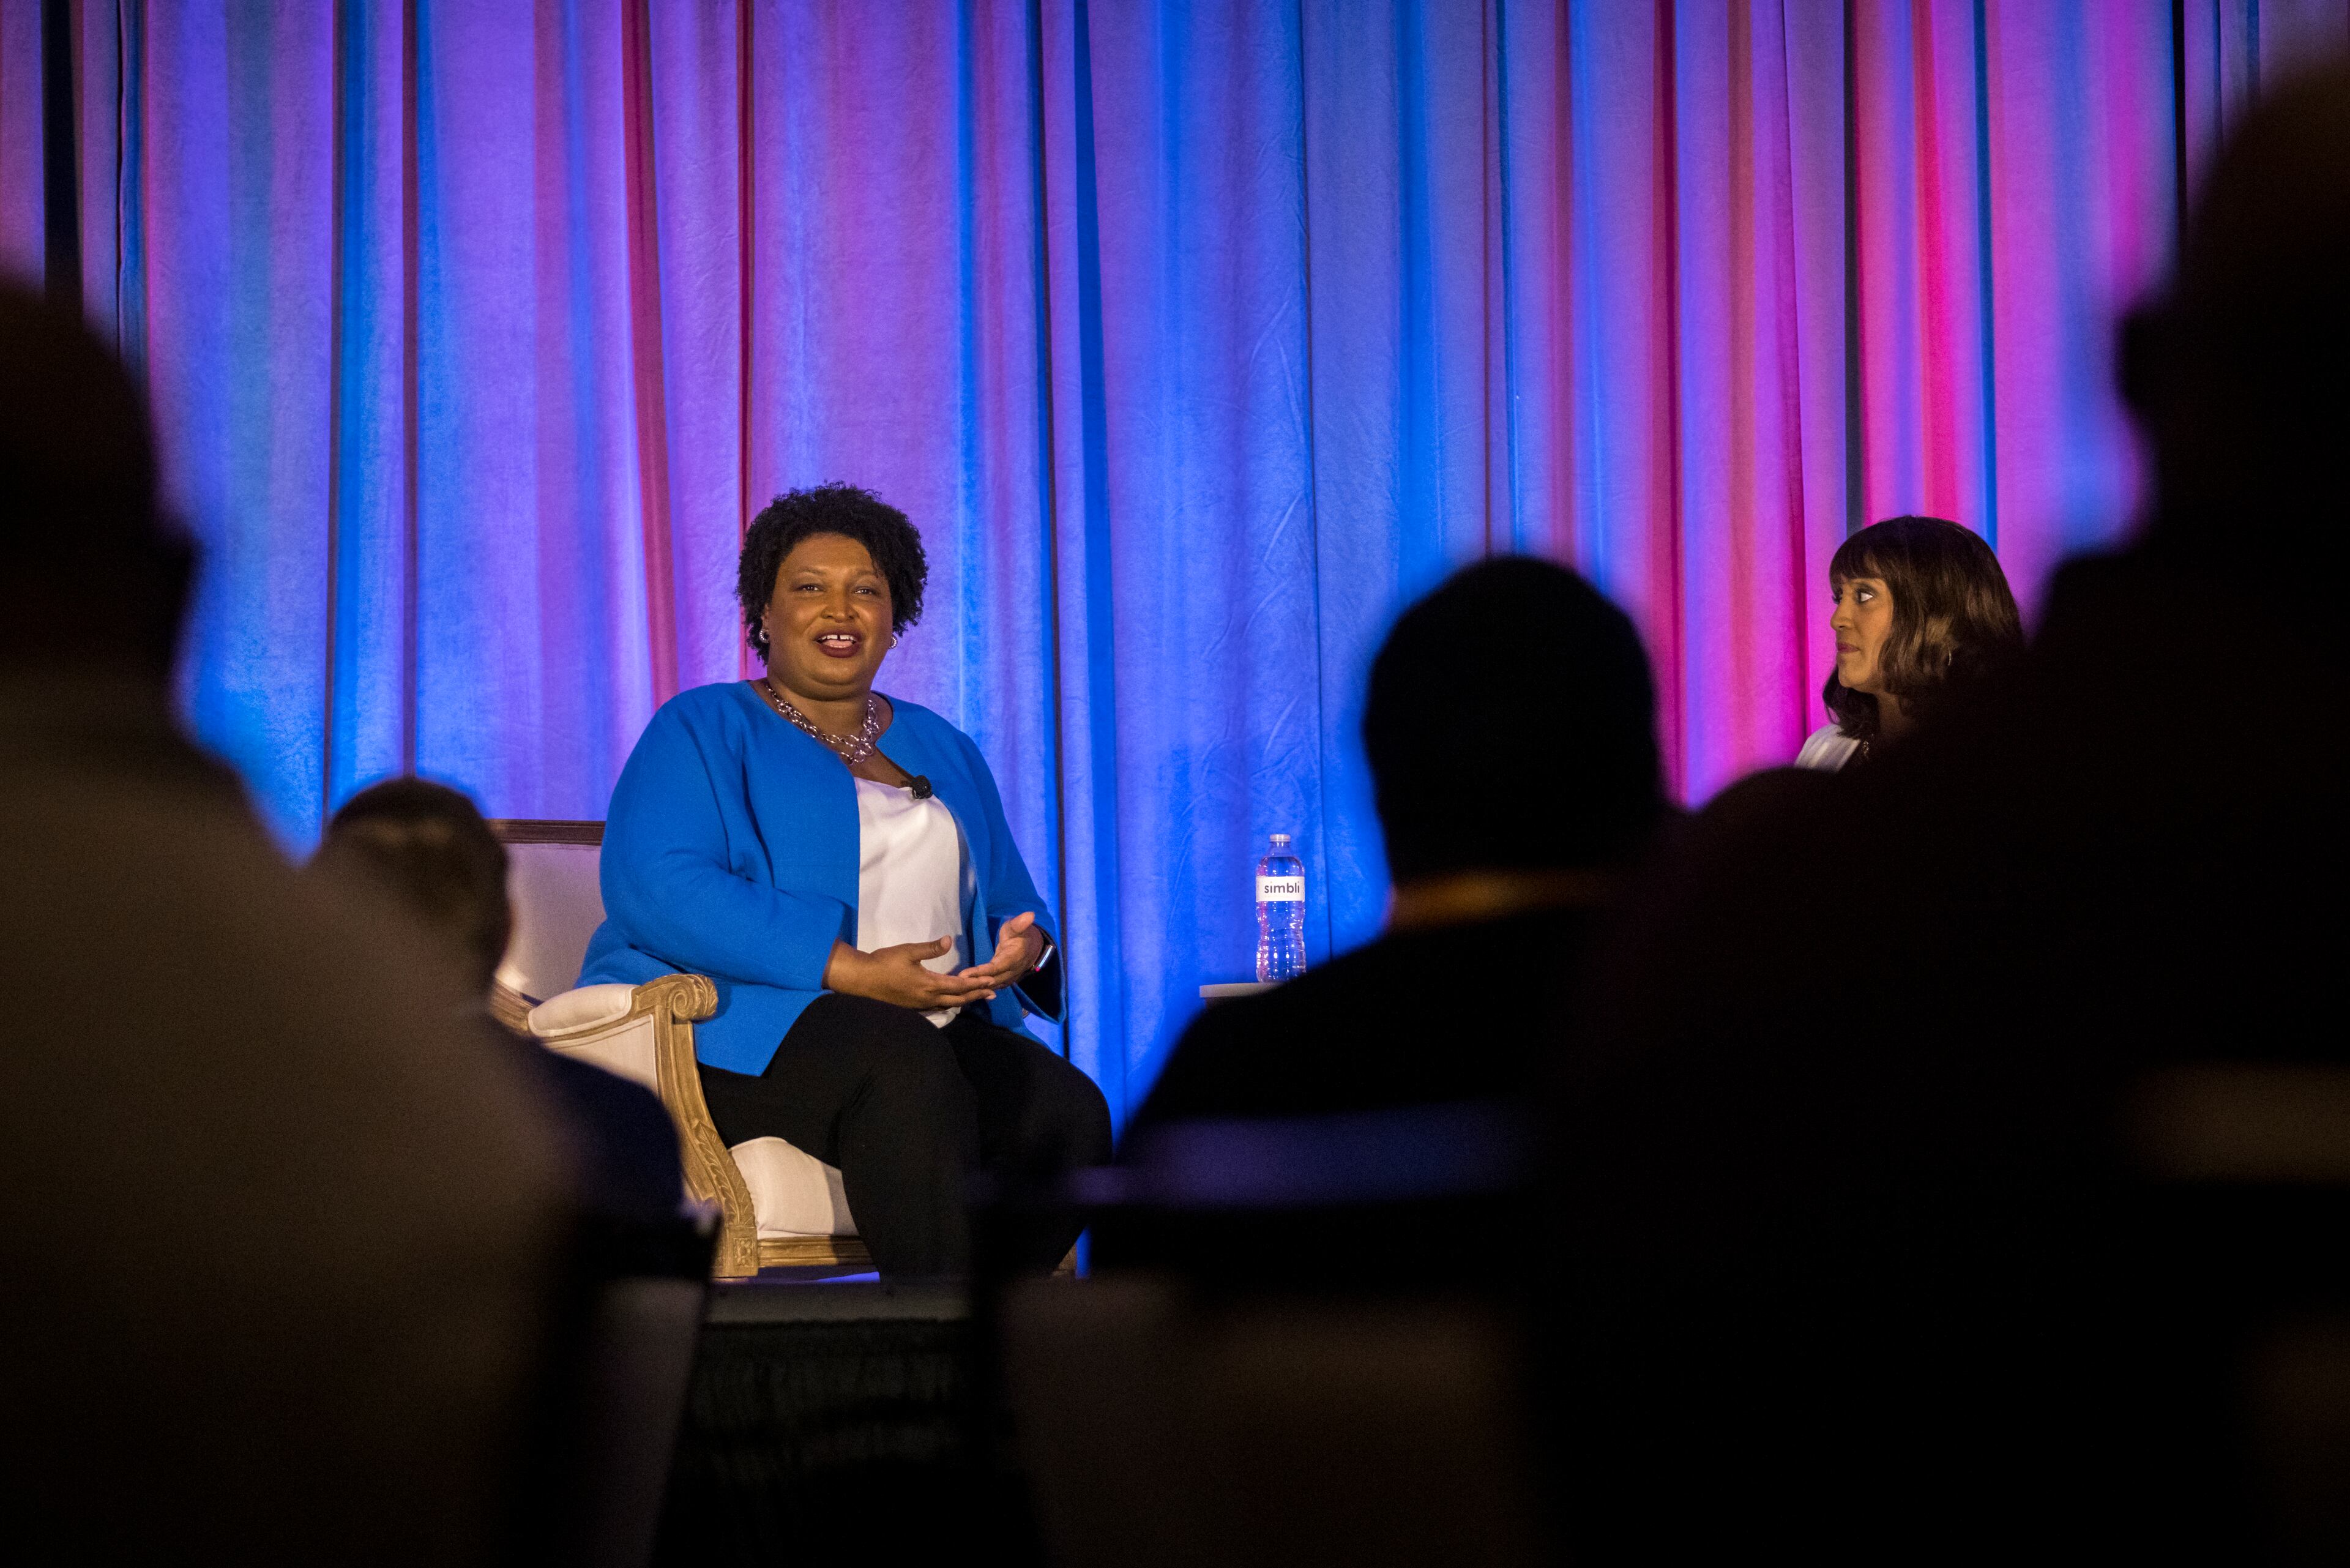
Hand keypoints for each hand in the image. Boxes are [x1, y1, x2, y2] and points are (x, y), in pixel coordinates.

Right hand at [824, 938, 998, 1011]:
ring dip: (964, 1001)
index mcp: (929, 984)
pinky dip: (949, 1003)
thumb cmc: (884, 963)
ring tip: (976, 997)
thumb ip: (930, 948)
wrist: (862, 979)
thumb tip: (949, 941)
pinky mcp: (912, 1007)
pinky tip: (950, 1001)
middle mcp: (928, 998)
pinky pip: (937, 1007)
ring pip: (948, 1005)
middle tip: (992, 994)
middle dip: (976, 996)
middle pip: (957, 999)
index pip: (959, 986)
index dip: (976, 984)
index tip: (991, 982)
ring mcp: (920, 1005)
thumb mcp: (908, 951)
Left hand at [955, 911, 1044, 989]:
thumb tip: (1030, 915)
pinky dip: (980, 990)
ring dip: (975, 988)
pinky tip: (966, 992)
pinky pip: (991, 988)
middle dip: (973, 983)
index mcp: (1013, 959)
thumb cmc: (1020, 935)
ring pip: (990, 986)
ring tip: (957, 988)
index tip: (965, 974)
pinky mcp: (1004, 982)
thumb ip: (1019, 924)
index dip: (981, 972)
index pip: (996, 968)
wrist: (1032, 949)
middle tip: (955, 983)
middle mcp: (1011, 972)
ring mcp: (1008, 979)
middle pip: (991, 980)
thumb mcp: (1017, 928)